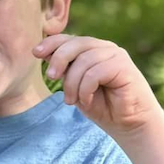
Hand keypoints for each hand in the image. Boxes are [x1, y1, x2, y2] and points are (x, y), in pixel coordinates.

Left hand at [34, 34, 162, 135]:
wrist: (128, 124)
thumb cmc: (101, 105)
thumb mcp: (75, 85)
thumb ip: (64, 69)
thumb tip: (42, 53)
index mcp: (91, 49)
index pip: (68, 39)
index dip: (51, 43)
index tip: (35, 53)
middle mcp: (104, 48)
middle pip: (75, 44)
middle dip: (58, 59)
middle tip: (50, 77)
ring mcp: (116, 56)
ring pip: (84, 60)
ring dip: (73, 83)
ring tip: (72, 100)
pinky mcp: (125, 68)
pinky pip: (96, 72)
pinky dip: (86, 88)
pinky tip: (87, 100)